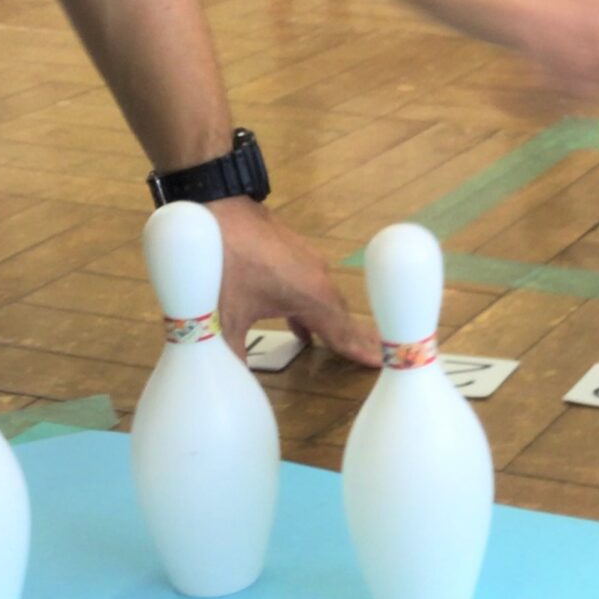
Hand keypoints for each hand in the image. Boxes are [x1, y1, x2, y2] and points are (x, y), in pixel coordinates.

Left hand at [210, 198, 381, 367]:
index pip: (343, 332)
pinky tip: (301, 327)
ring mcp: (306, 260)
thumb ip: (232, 357)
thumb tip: (234, 390)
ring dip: (333, 322)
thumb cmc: (222, 263)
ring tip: (343, 345)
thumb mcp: (223, 318)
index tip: (386, 363)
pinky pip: (310, 287)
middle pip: (341, 315)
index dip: (362, 350)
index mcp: (310, 295)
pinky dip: (312, 308)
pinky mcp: (291, 252)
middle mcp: (317, 277)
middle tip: (377, 357)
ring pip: (325, 299)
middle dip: (357, 338)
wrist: (212, 208)